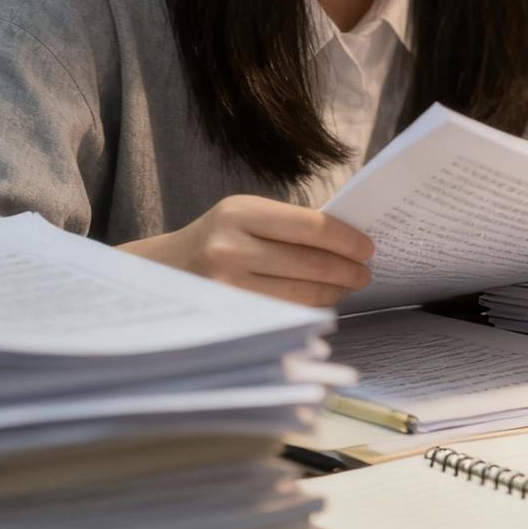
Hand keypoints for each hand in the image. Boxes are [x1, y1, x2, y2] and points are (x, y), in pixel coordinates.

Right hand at [119, 196, 373, 306]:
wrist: (158, 273)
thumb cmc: (214, 240)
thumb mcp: (242, 217)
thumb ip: (288, 225)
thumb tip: (349, 240)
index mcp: (239, 212)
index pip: (311, 227)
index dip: (347, 240)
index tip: (368, 248)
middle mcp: (230, 248)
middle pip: (312, 264)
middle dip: (347, 271)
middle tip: (365, 274)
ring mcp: (227, 286)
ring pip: (302, 295)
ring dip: (334, 293)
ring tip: (346, 288)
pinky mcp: (229, 316)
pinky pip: (285, 315)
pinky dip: (309, 309)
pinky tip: (319, 303)